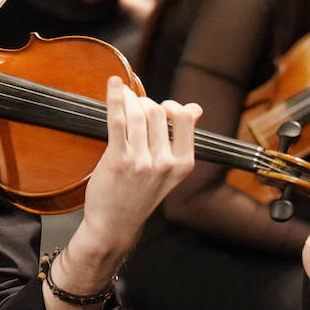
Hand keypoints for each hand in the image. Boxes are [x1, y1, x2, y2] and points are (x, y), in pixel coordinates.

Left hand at [69, 77, 199, 258]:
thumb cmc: (140, 196)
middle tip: (134, 108)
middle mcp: (165, 163)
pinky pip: (118, 120)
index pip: (184, 117)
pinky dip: (115, 97)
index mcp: (183, 164)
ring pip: (139, 113)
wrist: (115, 226)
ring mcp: (142, 162)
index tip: (159, 108)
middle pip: (158, 112)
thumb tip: (196, 109)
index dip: (170, 106)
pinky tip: (113, 84)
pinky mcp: (118, 160)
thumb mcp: (170, 172)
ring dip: (129, 99)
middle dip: (145, 104)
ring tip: (123, 98)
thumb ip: (183, 140)